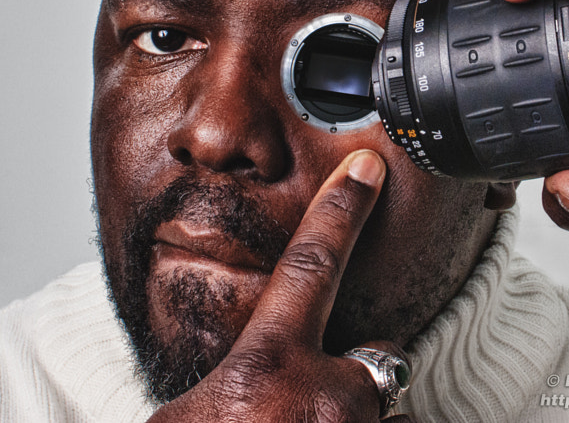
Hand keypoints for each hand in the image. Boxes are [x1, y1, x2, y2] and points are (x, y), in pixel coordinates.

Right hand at [147, 150, 414, 421]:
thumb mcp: (183, 417)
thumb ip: (230, 381)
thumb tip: (245, 384)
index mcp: (264, 369)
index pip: (311, 265)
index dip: (342, 210)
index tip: (367, 170)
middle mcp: (323, 399)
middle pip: (376, 358)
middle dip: (355, 376)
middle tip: (309, 411)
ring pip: (384, 411)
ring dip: (351, 420)